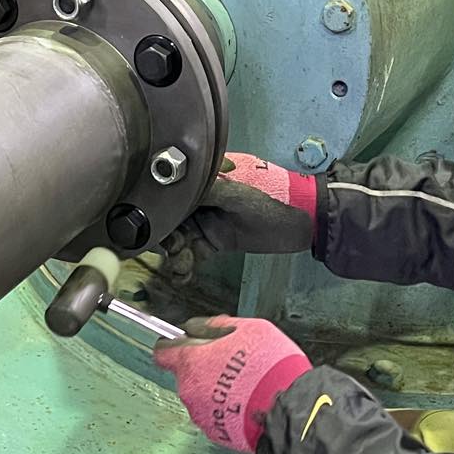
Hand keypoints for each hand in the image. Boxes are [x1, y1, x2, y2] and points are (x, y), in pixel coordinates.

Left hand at [155, 315, 310, 451]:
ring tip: (244, 385)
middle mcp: (189, 390)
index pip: (163, 352)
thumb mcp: (246, 328)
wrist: (286, 407)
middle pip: (186, 375)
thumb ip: (216, 326)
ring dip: (216, 390)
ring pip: (201, 397)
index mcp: (191, 362)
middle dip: (204, 369)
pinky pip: (215, 416)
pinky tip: (246, 402)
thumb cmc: (268, 368)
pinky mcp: (216, 432)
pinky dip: (227, 410)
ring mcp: (201, 414)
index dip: (174, 346)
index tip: (186, 344)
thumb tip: (202, 326)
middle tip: (230, 364)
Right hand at [161, 153, 316, 276]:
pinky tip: (182, 275)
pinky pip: (191, 254)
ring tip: (180, 267)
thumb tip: (173, 190)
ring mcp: (205, 221)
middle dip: (165, 237)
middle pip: (169, 218)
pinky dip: (184, 265)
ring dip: (174, 255)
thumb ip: (204, 192)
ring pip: (177, 239)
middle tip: (170, 252)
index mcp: (203, 179)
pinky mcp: (213, 241)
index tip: (154, 227)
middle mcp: (199, 200)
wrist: (298, 225)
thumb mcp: (235, 194)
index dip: (159, 209)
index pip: (171, 191)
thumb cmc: (272, 199)